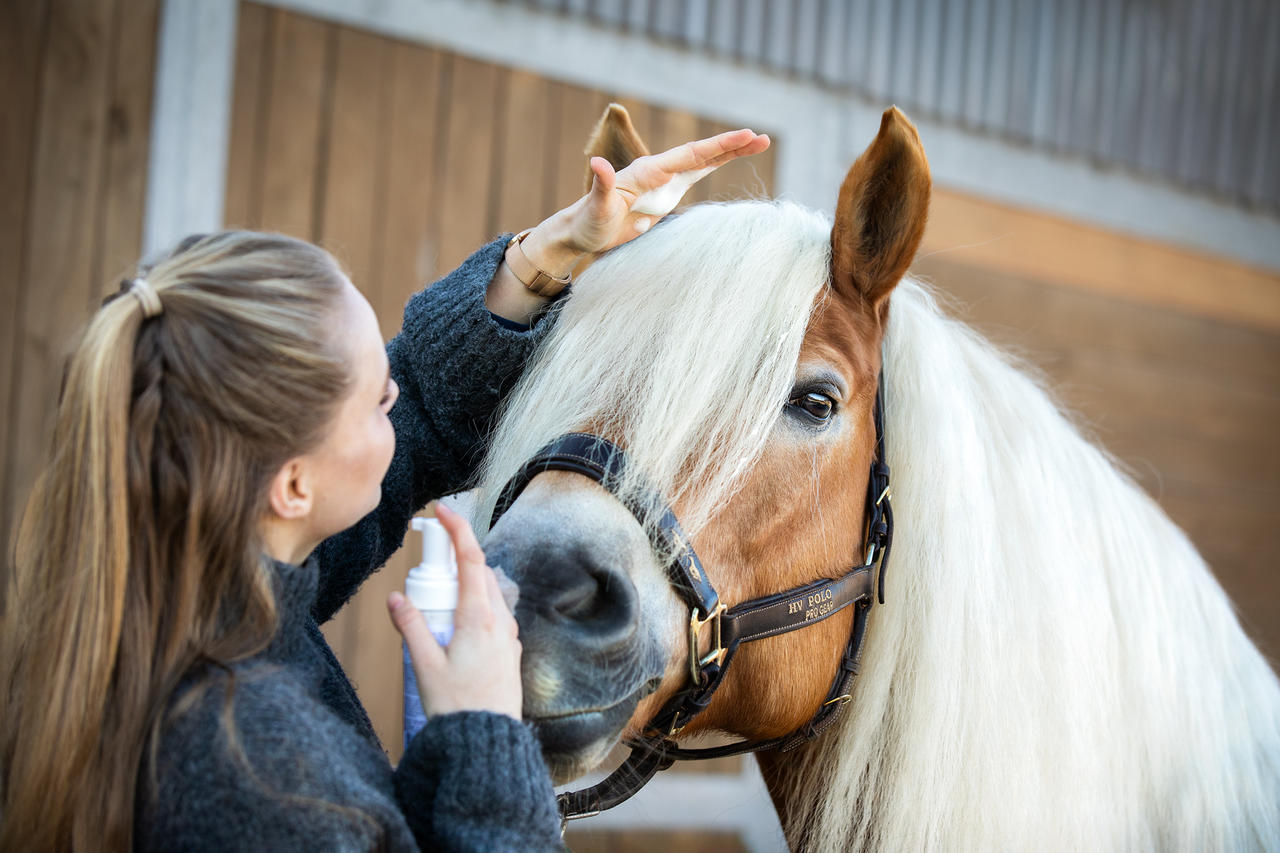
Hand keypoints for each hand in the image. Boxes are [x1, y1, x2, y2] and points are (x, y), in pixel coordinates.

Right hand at [387, 503, 522, 719]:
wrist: (488, 741)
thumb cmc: (456, 706)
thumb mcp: (423, 665)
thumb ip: (410, 626)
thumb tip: (395, 597)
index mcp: (479, 617)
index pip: (471, 558)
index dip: (458, 529)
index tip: (443, 510)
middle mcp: (500, 621)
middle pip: (479, 572)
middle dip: (455, 557)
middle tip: (430, 554)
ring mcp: (509, 636)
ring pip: (488, 594)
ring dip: (464, 585)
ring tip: (435, 600)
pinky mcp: (510, 651)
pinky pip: (494, 616)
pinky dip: (474, 607)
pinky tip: (455, 627)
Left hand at [558, 127, 771, 253]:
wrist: (582, 230)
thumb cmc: (587, 221)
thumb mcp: (595, 207)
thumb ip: (600, 185)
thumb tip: (597, 164)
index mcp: (648, 171)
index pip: (688, 154)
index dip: (717, 146)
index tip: (743, 136)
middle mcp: (659, 170)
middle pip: (702, 153)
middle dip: (732, 145)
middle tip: (762, 138)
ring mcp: (665, 180)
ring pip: (704, 160)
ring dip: (730, 151)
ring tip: (760, 142)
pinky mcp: (667, 192)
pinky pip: (697, 173)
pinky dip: (716, 164)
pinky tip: (733, 158)